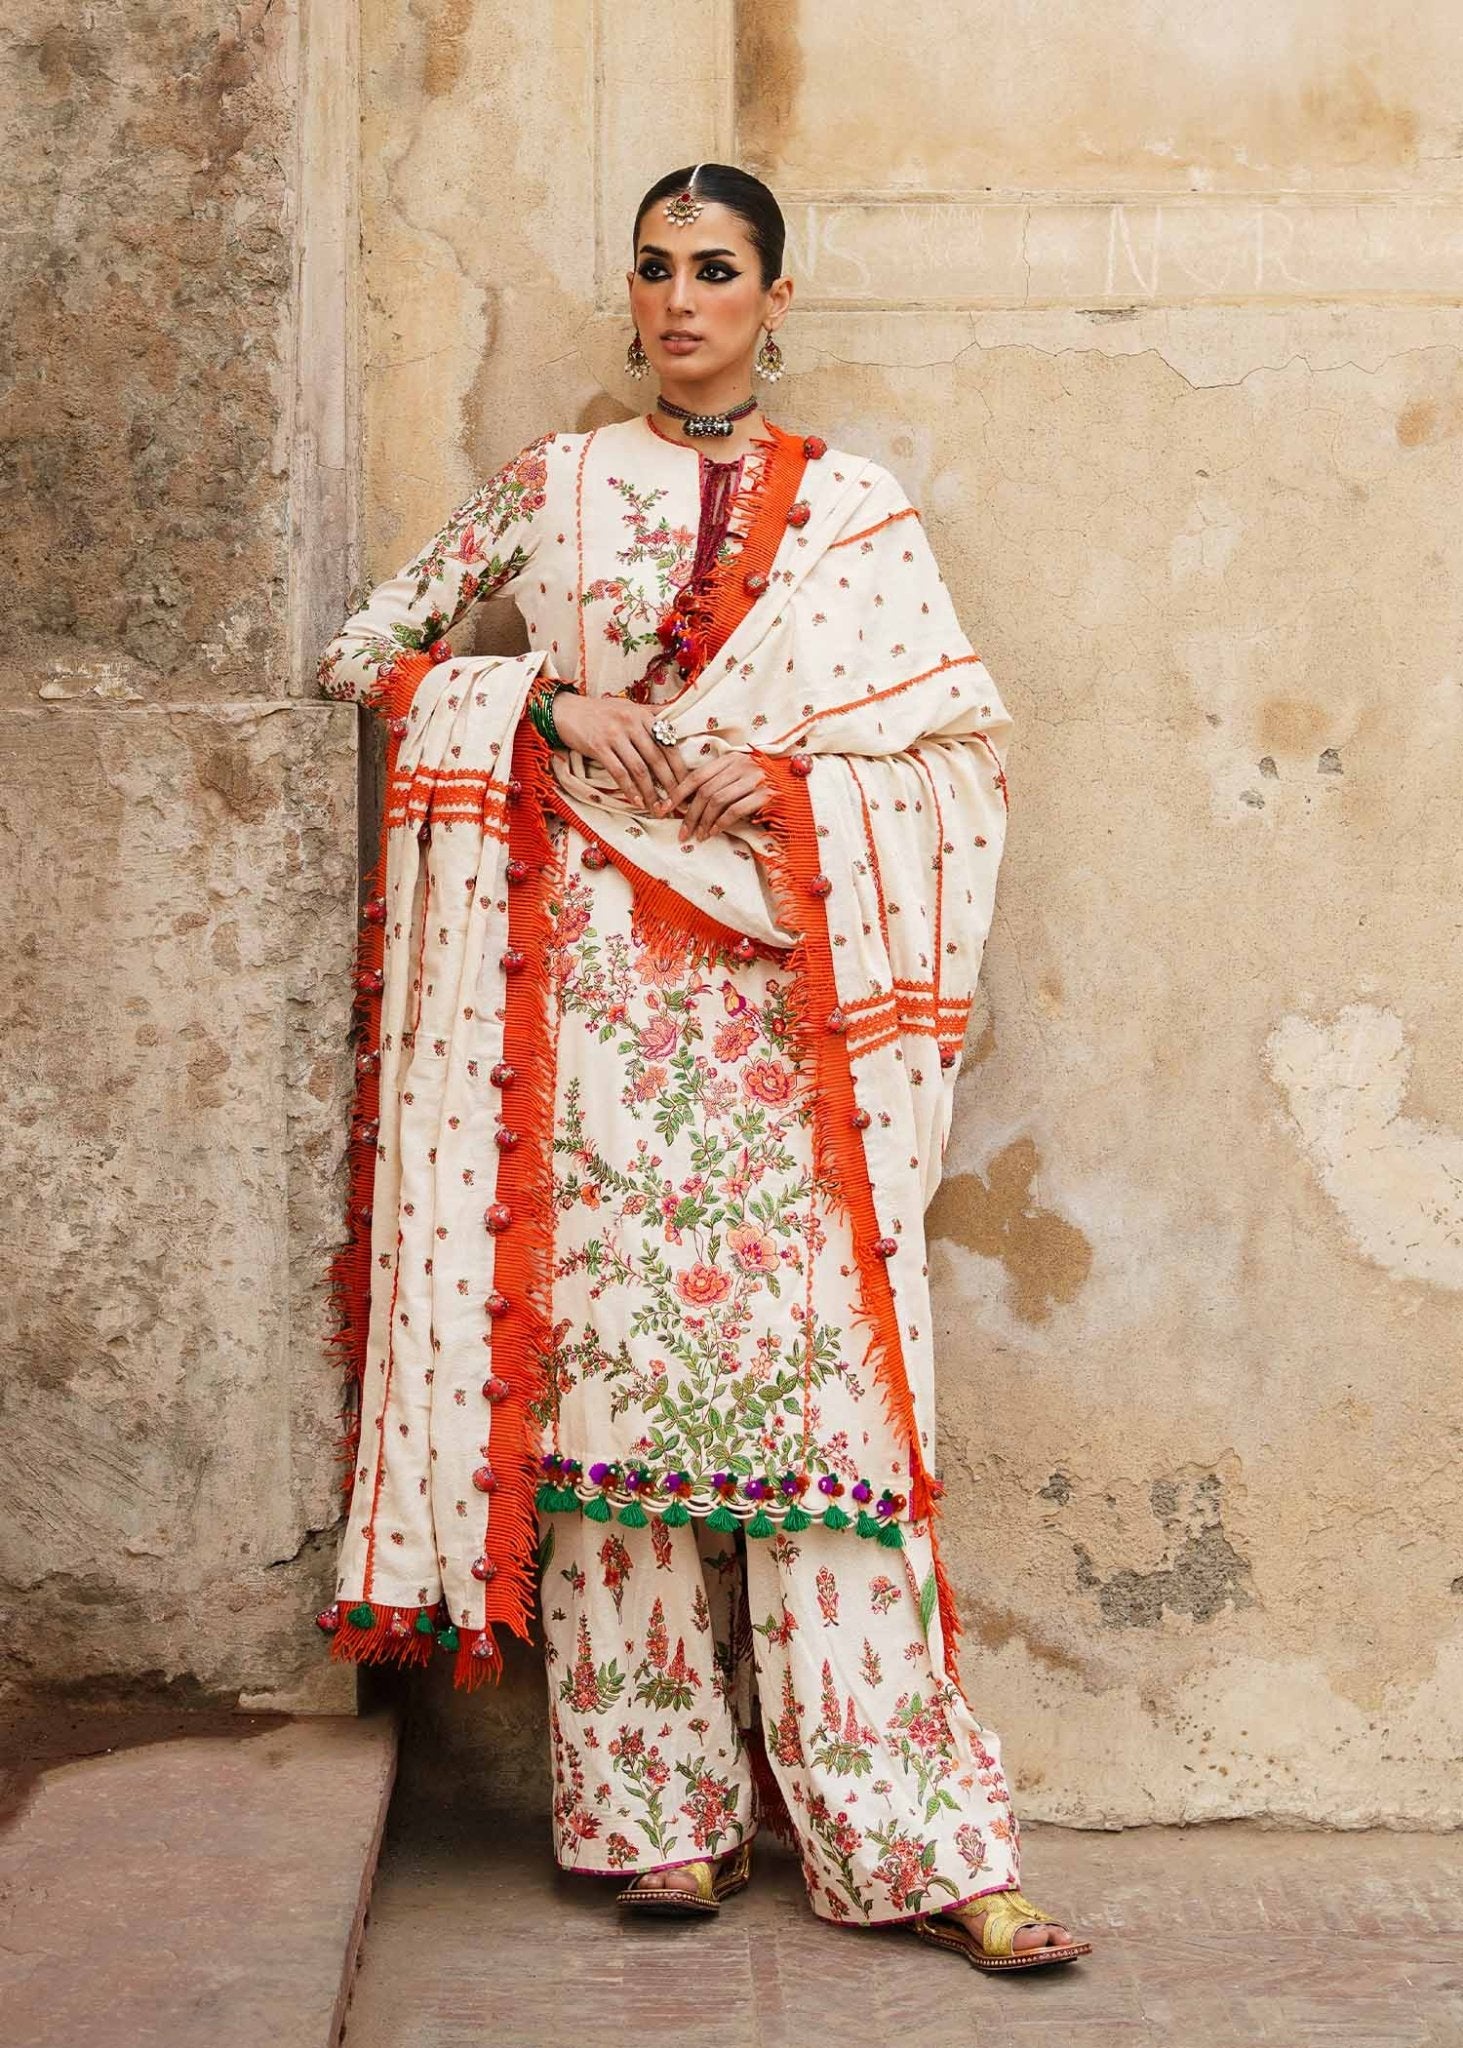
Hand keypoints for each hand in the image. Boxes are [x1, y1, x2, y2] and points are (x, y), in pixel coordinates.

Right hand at [551, 692, 687, 810]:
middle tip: (677, 803)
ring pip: (639, 769)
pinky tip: (637, 802)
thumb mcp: (628, 707)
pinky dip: (630, 789)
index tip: (687, 785)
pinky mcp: (598, 747)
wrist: (566, 710)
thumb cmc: (600, 711)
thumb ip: (652, 714)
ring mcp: (614, 735)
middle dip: (670, 784)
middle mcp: (631, 724)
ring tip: (658, 808)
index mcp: (643, 715)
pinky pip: (618, 773)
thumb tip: (676, 718)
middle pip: (657, 759)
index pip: (668, 743)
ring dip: (650, 792)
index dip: (680, 767)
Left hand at [657, 752, 771, 842]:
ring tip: (697, 836)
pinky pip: (734, 810)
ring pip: (717, 800)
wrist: (799, 784)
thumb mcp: (741, 775)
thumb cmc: (767, 782)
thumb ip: (719, 782)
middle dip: (689, 814)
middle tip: (681, 832)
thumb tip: (689, 803)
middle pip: (704, 790)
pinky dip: (721, 823)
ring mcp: (753, 779)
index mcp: (731, 758)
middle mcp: (741, 765)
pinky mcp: (765, 794)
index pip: (697, 775)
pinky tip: (714, 832)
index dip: (677, 793)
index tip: (663, 809)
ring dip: (703, 821)